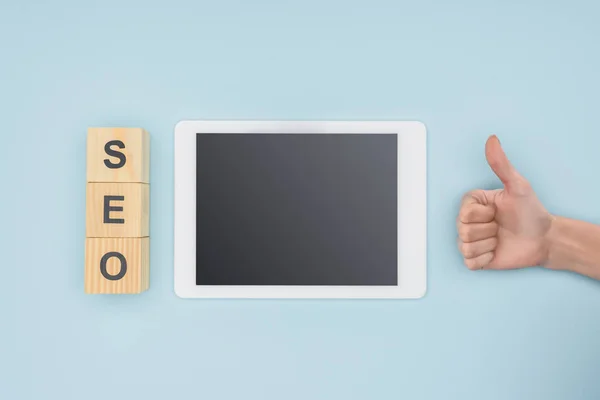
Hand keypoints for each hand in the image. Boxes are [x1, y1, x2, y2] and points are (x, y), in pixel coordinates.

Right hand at [457, 135, 553, 269]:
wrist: (543, 238)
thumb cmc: (530, 211)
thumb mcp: (517, 186)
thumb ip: (501, 164)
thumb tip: (492, 139)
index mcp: (471, 204)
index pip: (464, 212)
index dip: (484, 214)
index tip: (496, 211)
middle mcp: (467, 221)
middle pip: (463, 230)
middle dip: (488, 230)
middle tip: (500, 226)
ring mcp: (470, 241)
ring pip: (466, 246)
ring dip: (488, 245)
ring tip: (499, 238)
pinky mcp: (475, 259)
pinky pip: (470, 262)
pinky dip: (486, 259)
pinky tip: (496, 251)